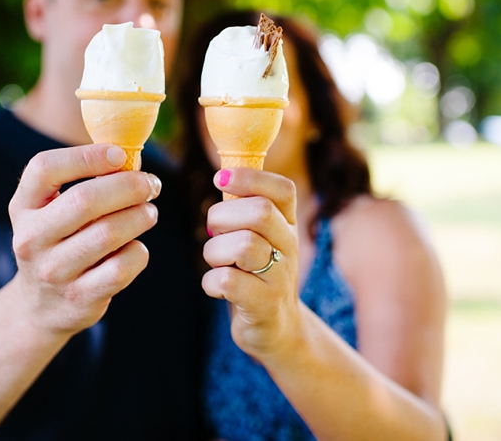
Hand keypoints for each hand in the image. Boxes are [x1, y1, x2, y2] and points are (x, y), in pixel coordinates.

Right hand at [8, 144, 160, 336]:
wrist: (41, 306)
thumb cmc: (60, 242)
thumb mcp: (53, 211)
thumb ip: (86, 182)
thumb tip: (133, 159)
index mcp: (24, 207)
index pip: (44, 168)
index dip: (86, 156)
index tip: (120, 154)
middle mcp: (31, 238)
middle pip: (84, 200)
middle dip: (129, 186)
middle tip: (151, 184)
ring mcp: (53, 271)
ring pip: (108, 233)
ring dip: (140, 216)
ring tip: (149, 213)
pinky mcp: (79, 298)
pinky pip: (122, 267)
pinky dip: (138, 251)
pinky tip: (135, 248)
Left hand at [201, 168, 300, 359]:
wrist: (276, 328)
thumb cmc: (255, 273)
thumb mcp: (258, 238)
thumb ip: (244, 208)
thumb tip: (224, 173)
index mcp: (287, 224)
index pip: (282, 190)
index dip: (250, 178)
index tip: (220, 178)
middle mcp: (290, 246)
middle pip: (259, 212)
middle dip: (222, 216)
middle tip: (213, 231)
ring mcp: (281, 276)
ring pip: (243, 245)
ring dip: (214, 252)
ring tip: (216, 263)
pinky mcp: (265, 304)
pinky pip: (229, 281)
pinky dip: (211, 283)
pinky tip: (217, 287)